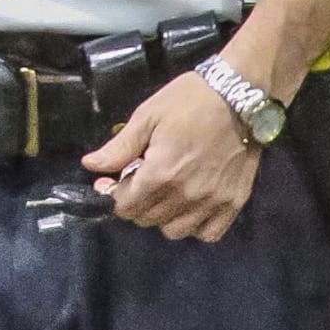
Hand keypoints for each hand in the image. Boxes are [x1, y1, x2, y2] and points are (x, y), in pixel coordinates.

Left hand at [81, 70, 265, 241]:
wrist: (239, 97)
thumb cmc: (188, 102)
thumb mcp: (146, 117)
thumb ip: (118, 148)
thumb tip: (89, 165)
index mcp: (160, 174)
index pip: (125, 206)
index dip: (111, 195)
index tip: (110, 181)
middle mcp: (187, 195)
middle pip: (147, 219)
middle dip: (133, 203)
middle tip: (136, 182)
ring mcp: (213, 201)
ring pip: (175, 230)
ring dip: (161, 216)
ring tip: (162, 193)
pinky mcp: (235, 202)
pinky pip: (209, 233)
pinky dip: (195, 225)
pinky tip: (189, 206)